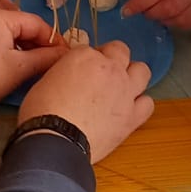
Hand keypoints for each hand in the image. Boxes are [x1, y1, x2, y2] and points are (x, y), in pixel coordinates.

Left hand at [0, 8, 65, 116]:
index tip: (66, 57)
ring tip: (38, 67)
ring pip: (9, 33)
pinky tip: (16, 66)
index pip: (36, 23)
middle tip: (54, 64)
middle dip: (39, 44)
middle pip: (22, 26)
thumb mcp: (20, 68)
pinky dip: (9, 50)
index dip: (55, 40)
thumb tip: (66, 54)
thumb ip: (46, 58)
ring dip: (25, 48)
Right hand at [20, 40, 152, 161]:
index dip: (85, 60)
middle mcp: (109, 69)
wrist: (56, 142)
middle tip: (102, 73)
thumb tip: (67, 76)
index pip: (90, 49)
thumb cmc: (42, 113)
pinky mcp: (132, 116)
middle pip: (120, 51)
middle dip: (112, 58)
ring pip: (142, 71)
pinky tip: (129, 109)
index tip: (80, 71)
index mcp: (84, 57)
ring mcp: (124, 91)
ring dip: (133, 75)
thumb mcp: (44, 81)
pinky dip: (141, 104)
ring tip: (121, 87)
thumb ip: (62, 72)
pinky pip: (148, 103)